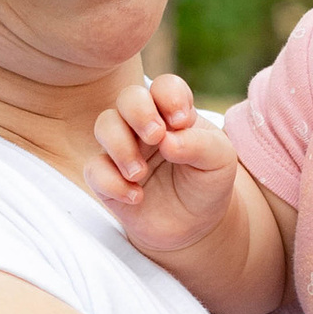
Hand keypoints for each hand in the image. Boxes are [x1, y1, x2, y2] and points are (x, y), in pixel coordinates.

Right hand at [84, 72, 236, 261]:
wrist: (194, 226)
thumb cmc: (206, 183)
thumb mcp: (219, 162)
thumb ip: (200, 145)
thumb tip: (167, 141)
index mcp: (173, 114)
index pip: (164, 87)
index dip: (169, 97)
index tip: (182, 122)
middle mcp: (144, 126)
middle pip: (129, 97)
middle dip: (138, 111)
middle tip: (155, 137)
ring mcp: (123, 149)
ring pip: (104, 125)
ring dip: (121, 146)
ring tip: (141, 173)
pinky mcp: (107, 178)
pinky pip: (94, 169)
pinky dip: (112, 183)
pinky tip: (137, 197)